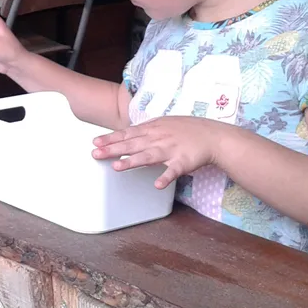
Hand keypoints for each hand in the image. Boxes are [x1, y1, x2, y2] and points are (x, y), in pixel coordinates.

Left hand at [91, 116, 228, 188]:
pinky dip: (165, 177)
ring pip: (148, 156)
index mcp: (153, 129)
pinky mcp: (183, 162)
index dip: (111, 138)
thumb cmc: (187, 130)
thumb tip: (128, 133)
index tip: (95, 142)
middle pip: (132, 144)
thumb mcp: (163, 123)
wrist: (212, 135)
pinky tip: (157, 185)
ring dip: (132, 162)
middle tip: (95, 154)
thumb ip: (146, 130)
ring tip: (116, 167)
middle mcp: (158, 139)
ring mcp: (170, 150)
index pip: (127, 134)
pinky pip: (173, 171)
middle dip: (112, 149)